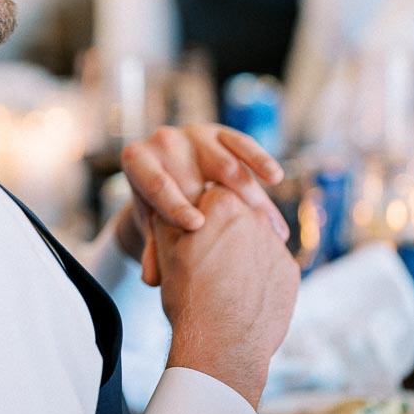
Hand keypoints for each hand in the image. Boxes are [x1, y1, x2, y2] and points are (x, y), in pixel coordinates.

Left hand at [114, 123, 288, 283]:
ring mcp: (194, 134)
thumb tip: (151, 280)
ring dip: (247, 196)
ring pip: (223, 163)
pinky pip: (242, 144)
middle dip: (218, 208)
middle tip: (242, 238)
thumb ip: (153, 250)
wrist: (171, 176)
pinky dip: (259, 160)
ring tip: (268, 228)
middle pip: (194, 176)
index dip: (175, 206)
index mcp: (138, 161)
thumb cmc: (158, 208)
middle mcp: (164, 141)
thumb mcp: (153, 226)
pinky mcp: (221, 133)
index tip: (196, 226)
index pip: (157, 184)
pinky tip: (275, 177)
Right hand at [156, 185, 299, 409]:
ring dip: (241, 251)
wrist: (223, 344)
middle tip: (205, 257)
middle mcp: (256, 217)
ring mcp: (277, 245)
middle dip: (223, 229)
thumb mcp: (165, 251)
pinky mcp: (290, 271)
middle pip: (237, 214)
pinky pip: (270, 265)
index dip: (198, 211)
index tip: (191, 230)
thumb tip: (174, 206)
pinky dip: (257, 275)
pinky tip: (240, 294)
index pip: (211, 194)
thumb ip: (170, 217)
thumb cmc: (188, 295)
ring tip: (221, 281)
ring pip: (255, 240)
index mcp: (222, 204)